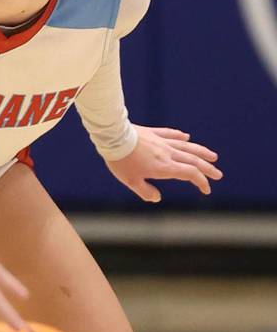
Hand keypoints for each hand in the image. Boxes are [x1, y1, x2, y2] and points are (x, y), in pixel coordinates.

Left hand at [106, 125, 222, 202]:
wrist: (113, 138)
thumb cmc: (121, 161)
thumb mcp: (131, 181)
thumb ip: (145, 191)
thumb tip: (157, 198)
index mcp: (164, 167)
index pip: (190, 174)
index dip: (201, 182)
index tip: (206, 189)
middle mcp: (167, 153)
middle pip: (193, 160)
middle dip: (207, 168)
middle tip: (218, 174)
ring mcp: (161, 141)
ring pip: (186, 146)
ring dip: (201, 151)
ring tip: (212, 156)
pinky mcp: (152, 132)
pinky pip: (170, 134)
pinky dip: (179, 136)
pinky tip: (186, 137)